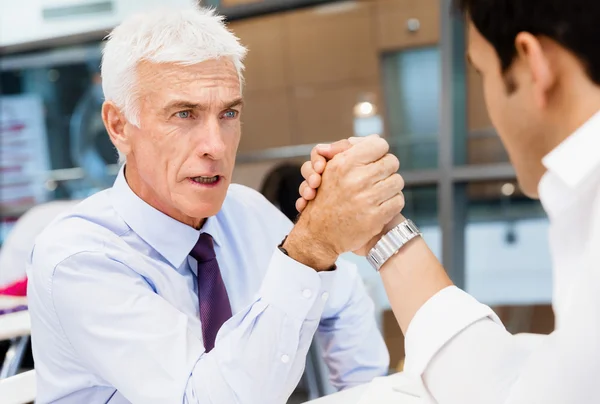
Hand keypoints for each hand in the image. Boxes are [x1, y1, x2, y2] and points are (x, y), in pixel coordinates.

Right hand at [283, 135, 404, 268]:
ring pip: (397, 181)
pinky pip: (398, 201)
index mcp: (344, 163)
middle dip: (386, 169)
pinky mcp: (376, 217)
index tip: (375, 159)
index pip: (379, 144)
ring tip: (380, 191)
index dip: (379, 151)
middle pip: (391, 162)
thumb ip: (350, 150)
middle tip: (379, 176)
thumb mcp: (331, 169)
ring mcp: (367, 199)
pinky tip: (381, 205)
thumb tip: (375, 138)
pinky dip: (392, 203)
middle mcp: (356, 179)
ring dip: (390, 186)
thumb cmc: (325, 198)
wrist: (319, 234)